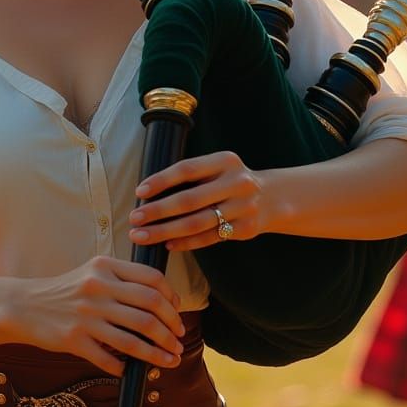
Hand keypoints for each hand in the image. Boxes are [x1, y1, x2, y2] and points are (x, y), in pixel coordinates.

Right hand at [23, 256, 184, 376]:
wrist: (25, 305)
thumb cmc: (67, 291)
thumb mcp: (93, 272)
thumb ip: (124, 279)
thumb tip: (165, 301)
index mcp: (104, 267)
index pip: (151, 279)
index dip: (171, 298)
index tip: (177, 312)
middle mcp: (97, 288)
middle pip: (149, 309)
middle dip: (171, 328)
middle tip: (179, 340)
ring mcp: (85, 315)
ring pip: (134, 339)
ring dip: (158, 353)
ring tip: (171, 360)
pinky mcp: (74, 340)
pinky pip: (109, 359)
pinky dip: (125, 367)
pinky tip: (132, 370)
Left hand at [128, 150, 266, 251]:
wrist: (272, 198)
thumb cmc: (230, 182)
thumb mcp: (217, 169)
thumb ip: (191, 177)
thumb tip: (147, 194)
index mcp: (225, 161)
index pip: (187, 169)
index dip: (161, 180)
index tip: (139, 192)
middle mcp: (237, 182)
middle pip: (189, 199)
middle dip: (157, 211)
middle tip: (134, 219)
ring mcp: (243, 207)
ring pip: (197, 223)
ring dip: (165, 231)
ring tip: (142, 236)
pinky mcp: (246, 229)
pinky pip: (209, 238)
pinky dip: (186, 243)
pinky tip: (167, 245)